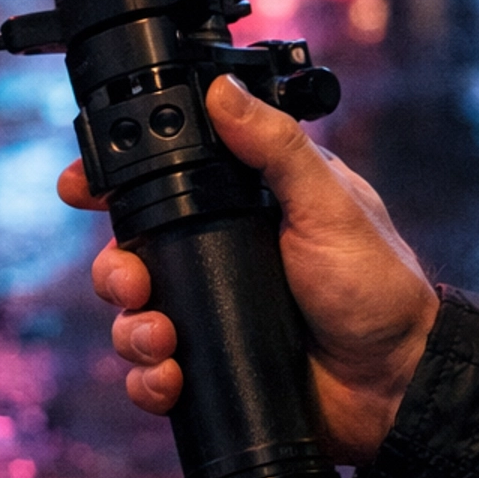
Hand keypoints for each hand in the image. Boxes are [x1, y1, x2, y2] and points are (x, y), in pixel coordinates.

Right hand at [58, 73, 438, 464]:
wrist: (397, 386)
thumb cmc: (376, 286)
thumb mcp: (328, 205)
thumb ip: (276, 148)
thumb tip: (221, 91)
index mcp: (245, 201)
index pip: (166, 180)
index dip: (114, 183)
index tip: (81, 187)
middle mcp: (220, 251)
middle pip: (132, 250)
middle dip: (115, 269)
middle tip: (132, 282)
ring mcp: (212, 310)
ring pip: (134, 313)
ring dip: (131, 327)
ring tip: (159, 339)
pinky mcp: (211, 364)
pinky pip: (153, 371)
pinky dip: (147, 377)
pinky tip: (169, 377)